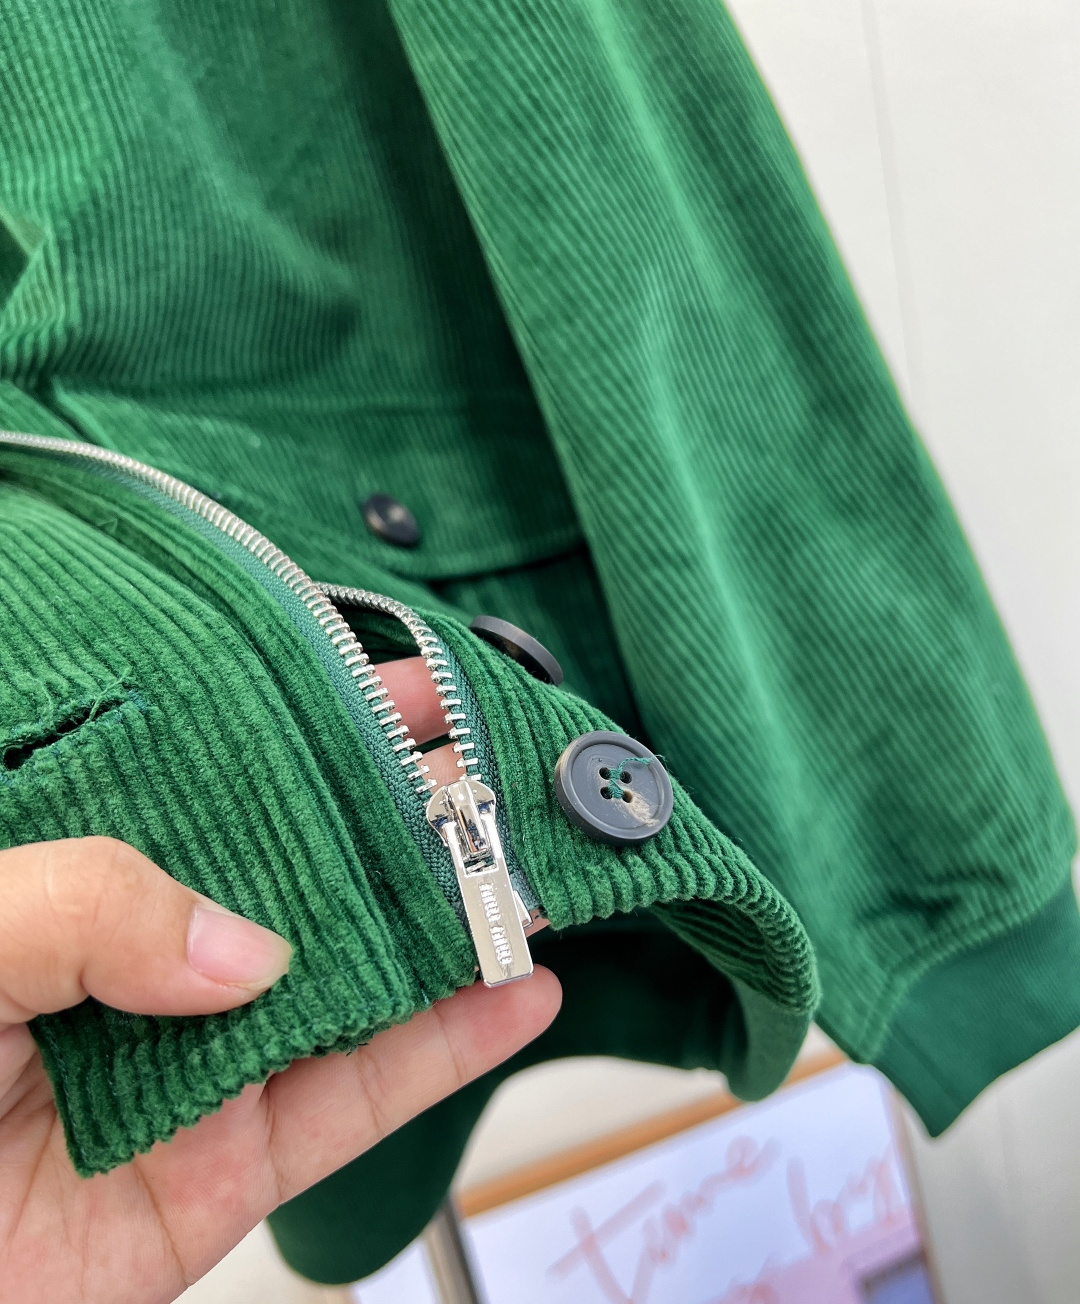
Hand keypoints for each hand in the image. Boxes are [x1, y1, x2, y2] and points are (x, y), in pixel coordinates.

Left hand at [0, 659, 561, 1303]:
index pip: (221, 778)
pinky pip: (354, 1102)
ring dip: (451, 928)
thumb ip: (94, 908)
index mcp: (81, 878)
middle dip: (406, 822)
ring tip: (536, 873)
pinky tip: (518, 995)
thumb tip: (251, 952)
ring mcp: (197, 1061)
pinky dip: (448, 1052)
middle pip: (304, 875)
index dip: (316, 724)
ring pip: (351, 981)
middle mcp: (150, 959)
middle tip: (500, 775)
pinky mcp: (228, 1169)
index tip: (405, 685)